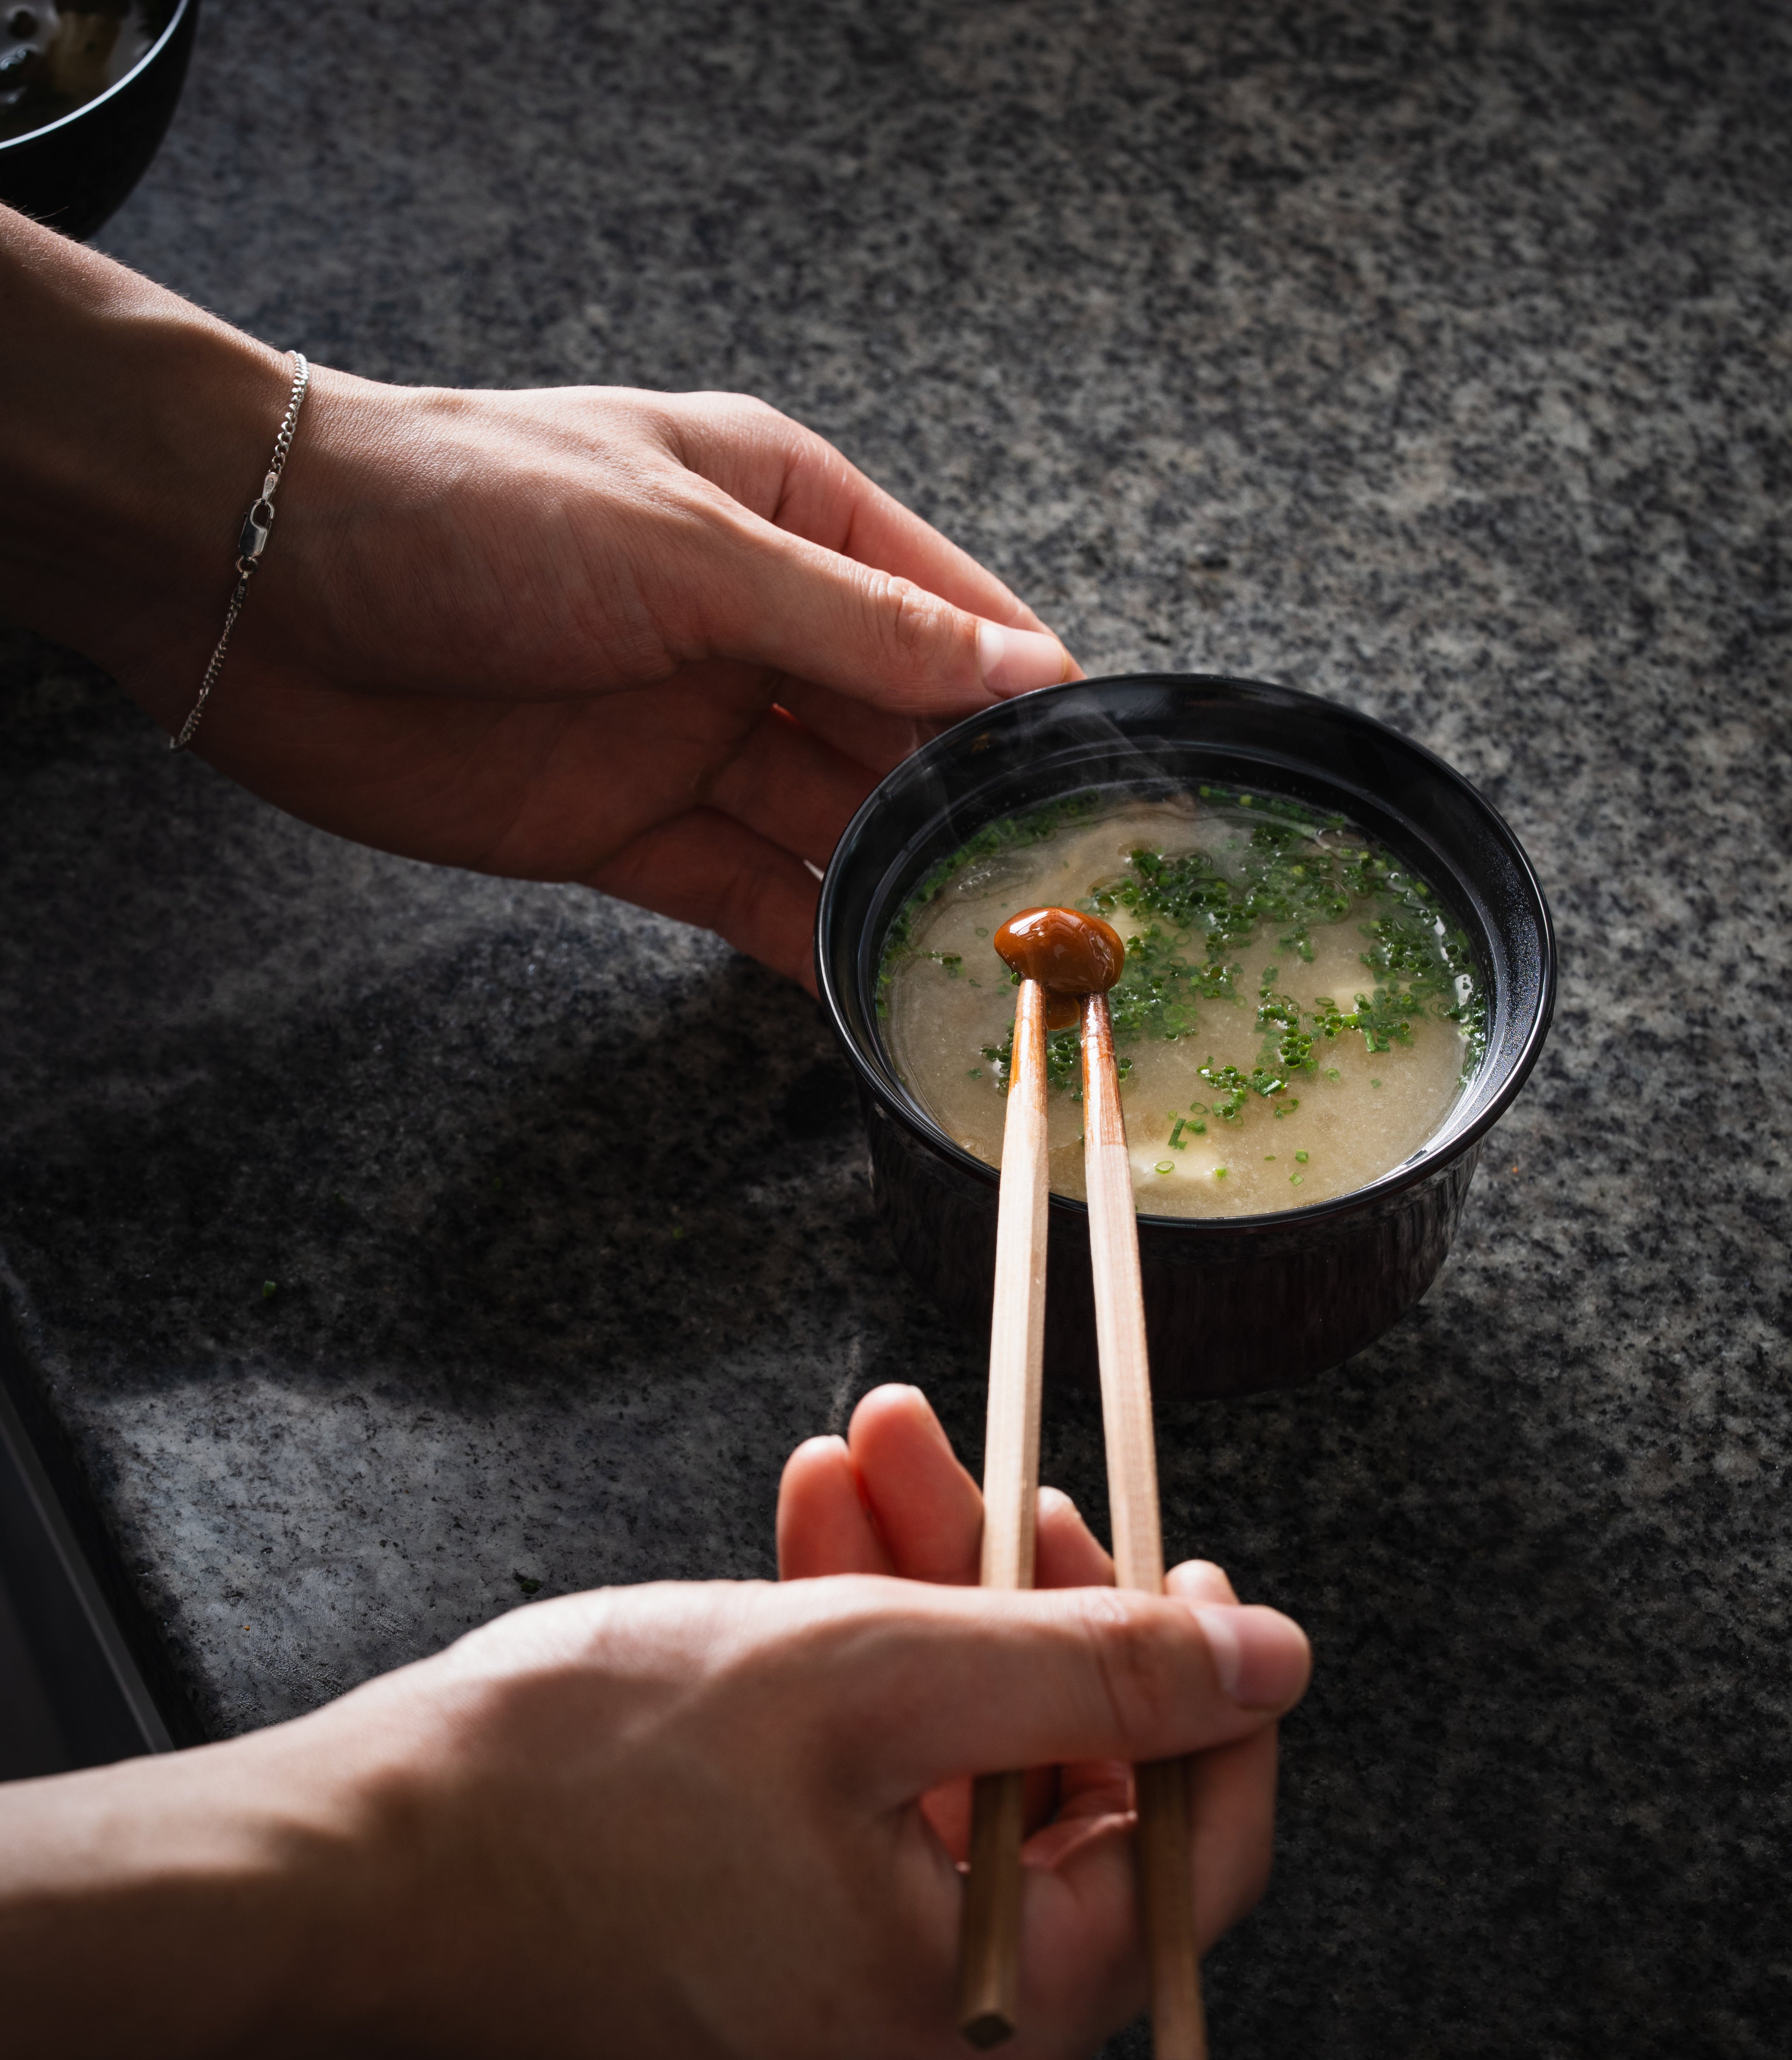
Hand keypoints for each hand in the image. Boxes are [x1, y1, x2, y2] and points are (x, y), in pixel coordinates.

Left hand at [0, 212, 1075, 989]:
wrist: (262, 587)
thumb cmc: (474, 511)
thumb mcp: (691, 553)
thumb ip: (860, 626)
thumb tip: (1024, 669)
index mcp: (789, 517)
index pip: (954, 616)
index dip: (1035, 698)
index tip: (1117, 786)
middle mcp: (757, 628)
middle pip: (902, 733)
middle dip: (977, 811)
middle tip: (1072, 904)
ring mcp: (693, 734)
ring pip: (830, 824)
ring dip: (900, 887)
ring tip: (993, 966)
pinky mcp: (625, 828)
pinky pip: (743, 891)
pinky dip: (801, 939)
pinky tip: (870, 990)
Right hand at [0, 1400, 1307, 2059]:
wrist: (338, 1872)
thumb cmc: (573, 1786)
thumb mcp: (869, 1673)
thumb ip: (1092, 1670)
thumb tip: (1274, 1662)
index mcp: (984, 2038)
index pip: (1186, 1849)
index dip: (1200, 1685)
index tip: (1181, 1557)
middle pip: (1042, 1794)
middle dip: (1002, 1596)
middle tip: (959, 1457)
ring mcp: (839, 2039)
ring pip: (940, 1785)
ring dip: (913, 1608)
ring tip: (865, 1459)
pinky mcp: (763, 1987)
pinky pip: (856, 1820)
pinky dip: (845, 1686)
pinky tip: (814, 1545)